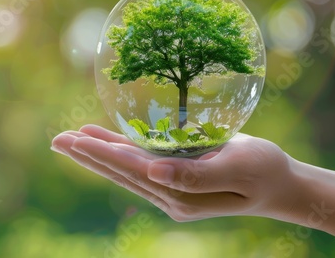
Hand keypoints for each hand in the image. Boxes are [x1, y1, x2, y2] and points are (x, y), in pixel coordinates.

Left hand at [51, 125, 297, 221]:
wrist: (279, 184)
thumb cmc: (265, 171)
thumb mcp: (238, 169)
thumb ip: (196, 175)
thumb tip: (154, 173)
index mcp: (182, 194)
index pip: (134, 170)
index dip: (104, 153)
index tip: (75, 140)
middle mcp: (170, 194)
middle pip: (120, 172)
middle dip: (88, 155)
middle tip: (56, 140)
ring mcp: (170, 188)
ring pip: (125, 168)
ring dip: (97, 153)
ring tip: (69, 140)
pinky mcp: (174, 179)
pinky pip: (140, 162)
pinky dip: (119, 150)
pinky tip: (103, 140)